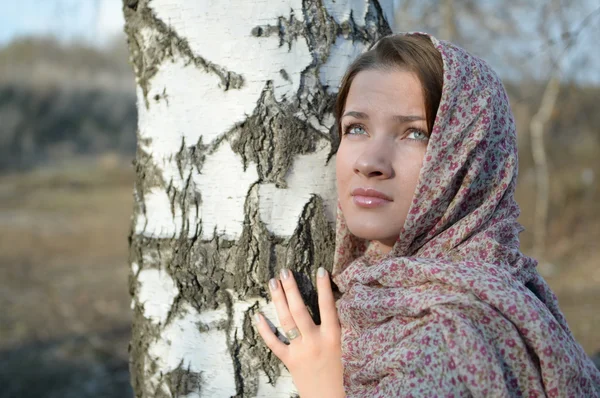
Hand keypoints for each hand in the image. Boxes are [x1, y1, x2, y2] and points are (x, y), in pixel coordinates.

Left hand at [255, 267, 344, 397]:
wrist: (326, 396)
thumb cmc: (334, 368)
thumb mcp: (337, 344)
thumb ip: (328, 326)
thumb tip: (320, 302)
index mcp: (332, 336)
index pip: (328, 307)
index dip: (324, 288)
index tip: (321, 270)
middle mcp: (315, 341)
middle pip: (300, 310)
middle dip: (291, 289)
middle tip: (284, 272)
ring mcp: (300, 350)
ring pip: (286, 321)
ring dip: (278, 300)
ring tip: (273, 282)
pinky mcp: (289, 360)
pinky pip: (274, 343)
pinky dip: (264, 329)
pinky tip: (258, 315)